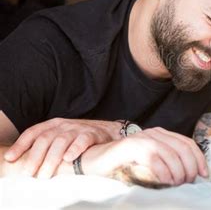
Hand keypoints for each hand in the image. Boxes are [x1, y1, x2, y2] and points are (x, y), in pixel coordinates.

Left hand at [3, 118, 121, 177]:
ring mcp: (78, 129)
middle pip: (45, 139)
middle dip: (34, 157)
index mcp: (54, 124)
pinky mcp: (92, 134)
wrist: (110, 132)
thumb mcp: (62, 136)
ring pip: (61, 142)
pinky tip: (69, 159)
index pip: (33, 132)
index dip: (20, 145)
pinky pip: (82, 141)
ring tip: (45, 175)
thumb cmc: (81, 138)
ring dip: (51, 159)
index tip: (10, 158)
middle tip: (28, 174)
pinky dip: (74, 149)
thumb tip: (26, 163)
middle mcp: (64, 125)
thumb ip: (47, 145)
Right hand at [83, 127, 207, 185]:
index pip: (188, 143)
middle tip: (187, 182)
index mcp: (162, 134)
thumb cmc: (125, 166)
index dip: (199, 159)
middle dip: (189, 167)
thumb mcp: (152, 163)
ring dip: (178, 171)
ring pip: (170, 154)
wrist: (96, 162)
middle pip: (182, 148)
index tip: (203, 174)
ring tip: (176, 184)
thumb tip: (191, 175)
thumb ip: (168, 162)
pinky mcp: (132, 145)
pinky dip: (163, 172)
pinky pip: (154, 158)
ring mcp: (143, 137)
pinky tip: (165, 181)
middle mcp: (154, 133)